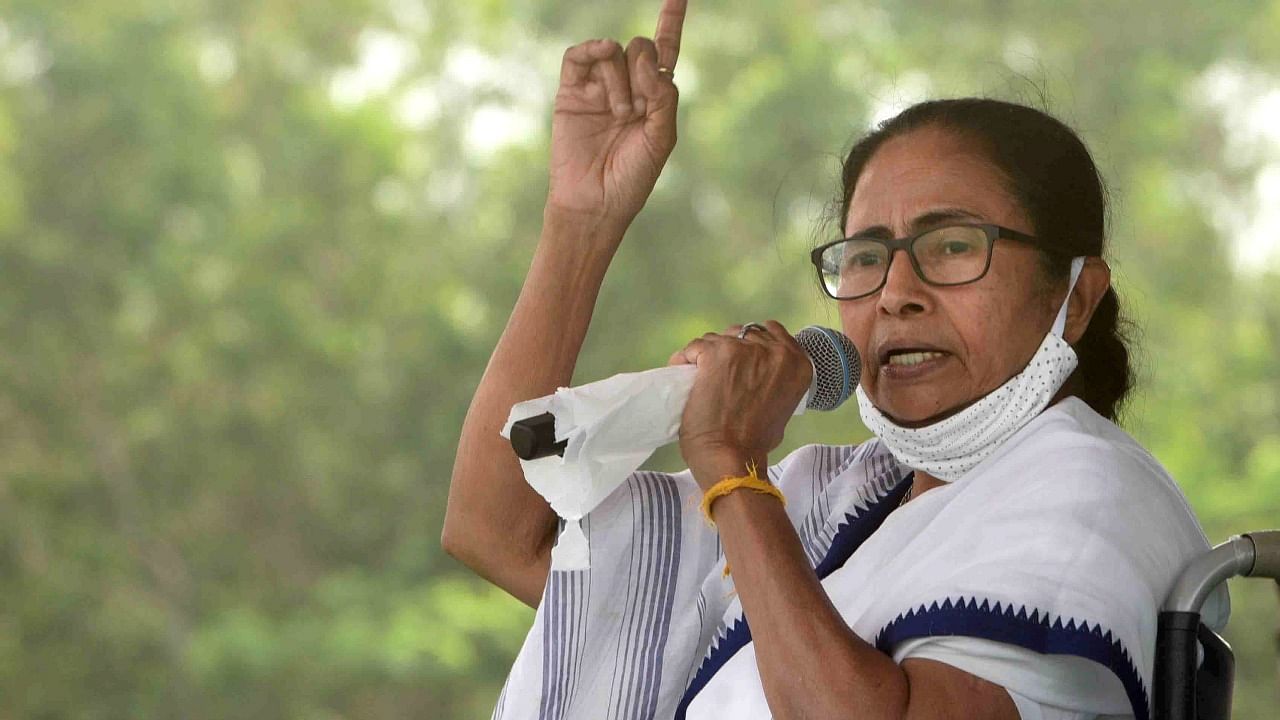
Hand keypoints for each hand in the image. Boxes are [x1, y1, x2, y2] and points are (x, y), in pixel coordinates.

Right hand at [545, 0, 686, 233]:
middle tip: (635, 109)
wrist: (594, 203)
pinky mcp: (571, 92)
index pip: (665, 50)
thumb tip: (646, 63)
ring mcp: (598, 88)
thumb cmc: (631, 178)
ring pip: (613, 51)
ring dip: (620, 80)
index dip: (671, 21)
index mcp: (653, 98)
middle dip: (643, 70)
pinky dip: (592, 51)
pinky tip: (600, 60)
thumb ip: (663, 97)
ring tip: (618, 115)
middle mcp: (627, 87)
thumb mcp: (661, 140)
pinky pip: (580, 56)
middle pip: (640, 47)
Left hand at [668, 321, 812, 488]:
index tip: (738, 363)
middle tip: (717, 374)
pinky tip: (682, 374)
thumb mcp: (782, 407)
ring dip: (706, 355)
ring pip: (716, 339)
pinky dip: (684, 359)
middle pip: (742, 334)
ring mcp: (745, 349)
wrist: (731, 456)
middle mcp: (775, 350)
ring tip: (698, 378)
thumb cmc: (755, 443)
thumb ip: (775, 382)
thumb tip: (757, 375)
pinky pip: (694, 347)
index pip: (771, 333)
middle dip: (729, 350)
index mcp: (797, 363)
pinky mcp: (716, 353)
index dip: (750, 346)